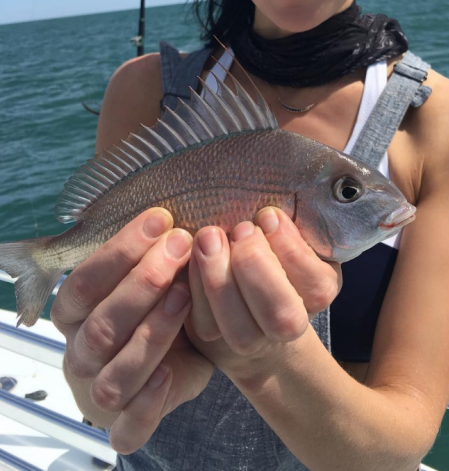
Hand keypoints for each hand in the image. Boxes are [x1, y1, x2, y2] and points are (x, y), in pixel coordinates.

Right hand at [51, 207, 213, 453]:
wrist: (175, 359)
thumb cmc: (158, 305)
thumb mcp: (153, 275)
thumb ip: (152, 250)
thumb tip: (173, 208)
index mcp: (75, 313)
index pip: (84, 282)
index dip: (120, 250)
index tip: (161, 219)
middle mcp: (81, 352)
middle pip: (101, 324)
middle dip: (144, 281)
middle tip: (182, 245)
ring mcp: (100, 392)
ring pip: (116, 373)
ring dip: (152, 333)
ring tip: (186, 296)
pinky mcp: (125, 424)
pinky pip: (127, 428)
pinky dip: (147, 405)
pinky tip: (171, 374)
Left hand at [184, 207, 341, 381]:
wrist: (245, 296)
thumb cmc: (268, 245)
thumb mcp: (285, 232)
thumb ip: (283, 223)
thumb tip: (268, 208)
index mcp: (316, 290)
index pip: (318, 285)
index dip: (292, 251)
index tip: (268, 216)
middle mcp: (290, 324)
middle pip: (283, 316)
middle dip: (256, 267)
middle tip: (240, 229)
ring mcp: (252, 339)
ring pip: (241, 330)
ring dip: (220, 280)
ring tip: (209, 237)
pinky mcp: (214, 339)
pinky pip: (206, 324)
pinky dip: (195, 287)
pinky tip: (191, 254)